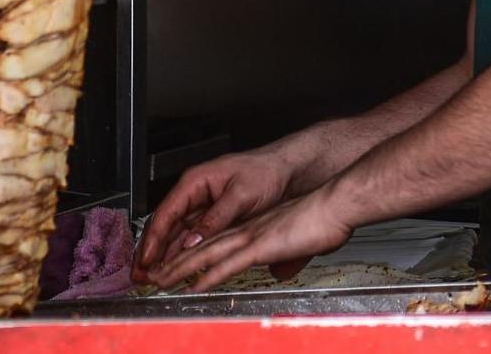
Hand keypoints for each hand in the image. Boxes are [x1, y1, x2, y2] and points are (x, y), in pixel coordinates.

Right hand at [134, 148, 292, 281]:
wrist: (286, 169)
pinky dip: (179, 251)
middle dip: (150, 250)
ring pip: (174, 233)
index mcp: (196, 181)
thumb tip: (192, 239)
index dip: (153, 238)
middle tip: (140, 274)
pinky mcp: (211, 216)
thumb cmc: (266, 171)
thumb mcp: (242, 195)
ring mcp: (201, 205)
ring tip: (151, 276)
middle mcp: (194, 193)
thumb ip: (215, 218)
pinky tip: (173, 266)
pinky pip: (189, 236)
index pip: (166, 212)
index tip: (145, 259)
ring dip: (162, 254)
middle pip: (164, 224)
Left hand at [155, 182, 355, 293]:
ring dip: (180, 269)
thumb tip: (279, 270)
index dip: (191, 255)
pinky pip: (230, 263)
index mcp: (254, 228)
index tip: (173, 267)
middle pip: (202, 247)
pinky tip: (194, 286)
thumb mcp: (299, 241)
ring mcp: (253, 237)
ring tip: (159, 281)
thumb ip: (285, 255)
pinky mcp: (262, 246)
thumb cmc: (325, 219)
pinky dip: (209, 276)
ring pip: (207, 254)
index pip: (214, 242)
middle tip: (151, 277)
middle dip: (174, 263)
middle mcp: (247, 230)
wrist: (338, 203)